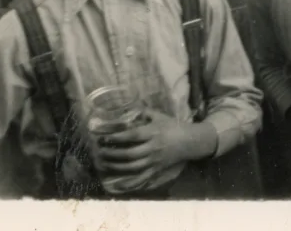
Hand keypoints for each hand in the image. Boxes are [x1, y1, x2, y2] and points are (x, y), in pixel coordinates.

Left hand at [95, 109, 217, 190]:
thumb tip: (129, 106)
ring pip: (133, 167)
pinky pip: (142, 178)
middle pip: (129, 154)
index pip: (132, 136)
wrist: (190, 141)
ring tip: (104, 163)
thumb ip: (144, 112)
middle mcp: (153, 148)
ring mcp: (154, 161)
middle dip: (112, 154)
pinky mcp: (156, 170)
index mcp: (153, 133)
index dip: (116, 137)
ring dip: (116, 166)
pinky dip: (130, 183)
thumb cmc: (173, 126)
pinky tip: (118, 183)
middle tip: (100, 151)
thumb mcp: (160, 116)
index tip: (103, 137)